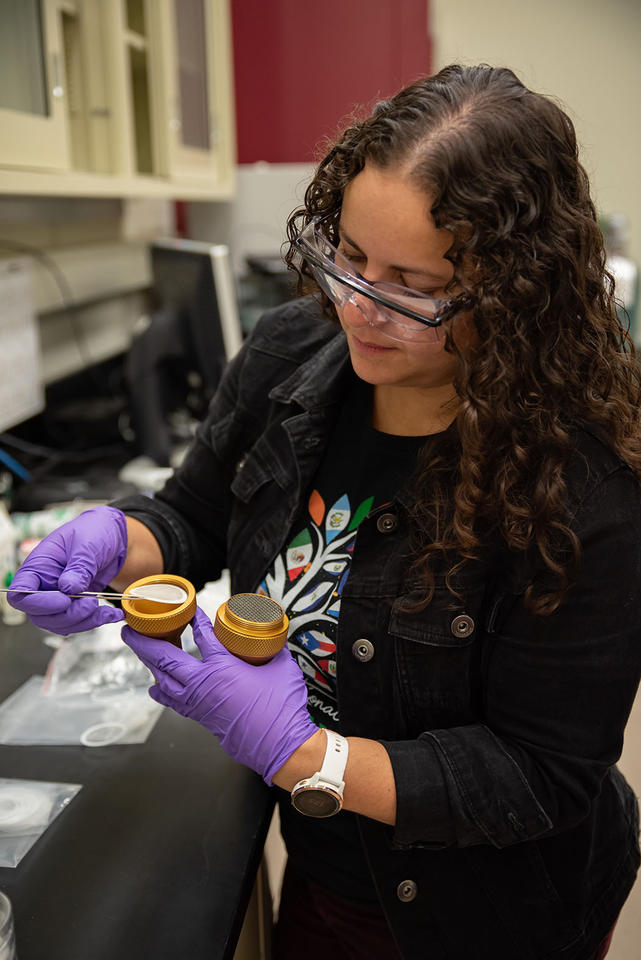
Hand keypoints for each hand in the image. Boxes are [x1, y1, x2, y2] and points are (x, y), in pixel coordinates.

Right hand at [8, 506, 127, 634]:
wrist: (113, 536)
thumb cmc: (93, 532)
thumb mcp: (88, 545)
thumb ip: (78, 567)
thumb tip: (68, 588)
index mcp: (38, 566)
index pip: (20, 594)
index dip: (37, 604)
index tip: (64, 600)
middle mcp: (44, 585)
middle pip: (40, 616)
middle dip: (68, 616)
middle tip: (91, 603)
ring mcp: (59, 597)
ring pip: (60, 623)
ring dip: (83, 621)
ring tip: (104, 609)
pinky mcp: (75, 604)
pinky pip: (79, 621)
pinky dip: (96, 620)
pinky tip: (112, 614)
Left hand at [121, 606, 318, 784]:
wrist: (280, 744)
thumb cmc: (282, 708)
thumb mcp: (282, 667)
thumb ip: (273, 648)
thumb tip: (273, 636)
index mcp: (222, 666)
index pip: (201, 634)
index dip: (194, 619)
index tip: (191, 609)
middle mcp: (203, 684)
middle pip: (164, 657)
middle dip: (143, 641)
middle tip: (130, 628)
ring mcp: (198, 702)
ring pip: (163, 680)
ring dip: (149, 664)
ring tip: (141, 651)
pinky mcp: (200, 717)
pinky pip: (173, 701)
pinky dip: (162, 691)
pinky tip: (155, 687)